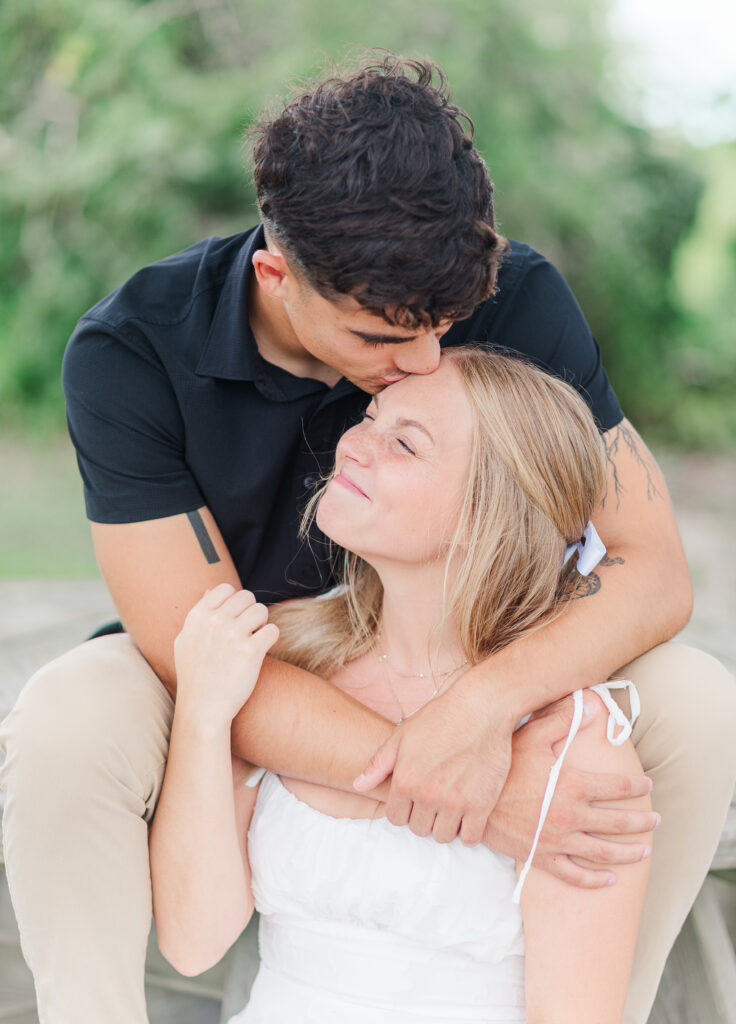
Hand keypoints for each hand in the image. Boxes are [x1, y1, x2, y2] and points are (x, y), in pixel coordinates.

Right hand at [173, 583, 278, 725]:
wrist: (202, 708)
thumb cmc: (195, 677)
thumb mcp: (186, 642)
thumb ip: (198, 616)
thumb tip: (209, 592)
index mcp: (197, 617)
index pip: (225, 589)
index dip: (235, 601)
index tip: (235, 618)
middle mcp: (214, 621)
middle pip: (246, 597)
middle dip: (250, 612)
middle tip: (248, 631)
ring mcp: (232, 635)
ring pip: (261, 610)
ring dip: (261, 624)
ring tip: (254, 641)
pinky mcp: (251, 651)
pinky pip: (273, 630)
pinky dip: (271, 639)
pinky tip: (261, 651)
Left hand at [353, 670, 515, 844]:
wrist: (480, 708)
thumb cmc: (439, 718)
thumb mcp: (402, 736)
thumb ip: (378, 764)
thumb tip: (358, 785)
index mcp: (405, 780)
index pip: (396, 818)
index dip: (405, 809)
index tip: (416, 798)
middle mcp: (427, 795)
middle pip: (419, 829)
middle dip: (424, 816)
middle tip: (435, 799)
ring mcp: (455, 802)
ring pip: (442, 836)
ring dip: (445, 824)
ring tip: (451, 805)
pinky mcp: (481, 805)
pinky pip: (470, 837)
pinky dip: (468, 830)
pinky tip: (469, 812)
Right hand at [483, 694, 657, 887]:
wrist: (472, 800)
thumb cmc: (503, 765)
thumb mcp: (531, 736)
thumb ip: (563, 720)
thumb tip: (592, 704)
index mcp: (572, 785)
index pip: (617, 787)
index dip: (637, 787)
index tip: (647, 786)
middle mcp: (571, 816)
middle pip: (618, 822)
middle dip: (641, 822)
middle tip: (655, 821)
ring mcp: (557, 840)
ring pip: (603, 852)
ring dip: (628, 853)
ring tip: (644, 851)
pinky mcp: (542, 857)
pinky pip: (575, 874)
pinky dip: (594, 880)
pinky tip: (609, 879)